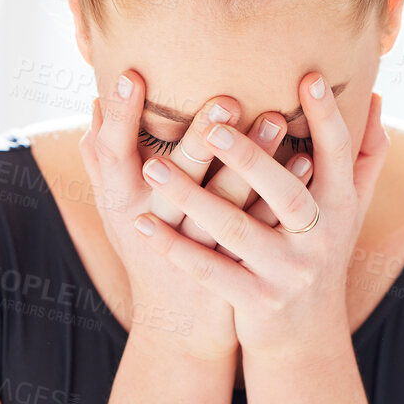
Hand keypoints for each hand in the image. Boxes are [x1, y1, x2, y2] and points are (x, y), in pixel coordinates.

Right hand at [79, 70, 271, 360]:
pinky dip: (281, 195)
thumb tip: (96, 98)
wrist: (180, 329)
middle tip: (225, 96)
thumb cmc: (147, 253)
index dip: (120, 116)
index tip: (130, 74)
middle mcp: (156, 229)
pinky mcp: (236, 266)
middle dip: (199, 140)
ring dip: (254, 162)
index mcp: (121, 203)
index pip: (113, 153)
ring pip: (225, 206)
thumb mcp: (116, 210)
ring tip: (278, 117)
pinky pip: (261, 228)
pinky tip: (306, 162)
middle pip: (174, 183)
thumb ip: (105, 158)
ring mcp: (199, 252)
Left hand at [135, 74, 388, 361]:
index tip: (309, 76)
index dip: (327, 117)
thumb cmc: (320, 254)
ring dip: (193, 199)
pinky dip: (175, 249)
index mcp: (341, 207)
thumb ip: (363, 155)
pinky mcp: (257, 302)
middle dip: (252, 160)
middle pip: (287, 195)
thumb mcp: (348, 209)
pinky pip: (211, 272)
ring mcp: (288, 274)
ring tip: (153, 169)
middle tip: (214, 127)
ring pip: (238, 232)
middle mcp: (320, 239)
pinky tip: (141, 224)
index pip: (338, 155)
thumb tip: (374, 95)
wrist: (306, 337)